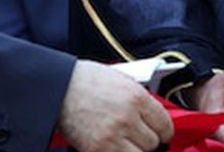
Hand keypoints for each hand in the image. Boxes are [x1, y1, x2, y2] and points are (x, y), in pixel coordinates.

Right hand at [58, 60, 173, 151]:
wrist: (58, 87)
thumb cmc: (86, 81)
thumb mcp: (122, 80)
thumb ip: (141, 100)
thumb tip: (154, 117)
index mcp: (136, 97)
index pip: (165, 125)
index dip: (163, 131)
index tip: (160, 133)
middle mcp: (127, 117)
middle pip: (153, 143)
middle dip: (147, 140)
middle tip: (137, 135)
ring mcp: (112, 136)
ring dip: (135, 149)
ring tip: (125, 141)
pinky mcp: (97, 150)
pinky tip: (113, 145)